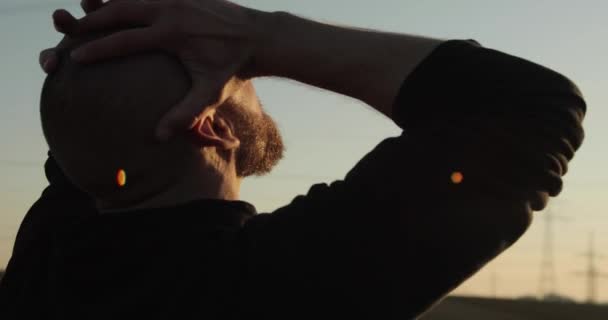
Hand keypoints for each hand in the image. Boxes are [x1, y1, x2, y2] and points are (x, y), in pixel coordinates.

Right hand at [45, 0, 268, 139]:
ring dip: (109, 3)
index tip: (75, 56)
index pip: (124, 40)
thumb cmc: (234, 68)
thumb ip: (184, 114)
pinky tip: (121, 4)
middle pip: (120, 9)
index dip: (97, 49)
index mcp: (172, 34)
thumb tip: (157, 136)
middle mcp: (171, 9)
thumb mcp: (210, 94)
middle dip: (93, 20)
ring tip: (88, 10)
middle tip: (71, 30)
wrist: (260, 38)